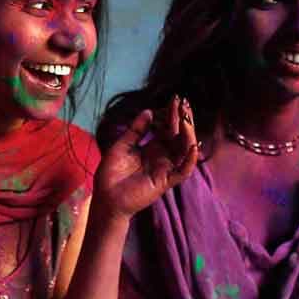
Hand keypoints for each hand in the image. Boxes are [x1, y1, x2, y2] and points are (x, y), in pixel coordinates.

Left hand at [93, 96, 199, 219]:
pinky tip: (192, 146)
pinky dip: (189, 160)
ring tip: (186, 119)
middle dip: (182, 120)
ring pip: (184, 150)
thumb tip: (149, 111)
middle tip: (183, 104)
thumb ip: (136, 130)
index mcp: (152, 147)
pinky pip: (183, 171)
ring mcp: (165, 168)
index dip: (171, 115)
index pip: (167, 128)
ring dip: (188, 134)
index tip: (175, 100)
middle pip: (178, 136)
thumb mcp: (122, 145)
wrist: (106, 197)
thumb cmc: (111, 173)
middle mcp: (162, 156)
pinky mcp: (166, 181)